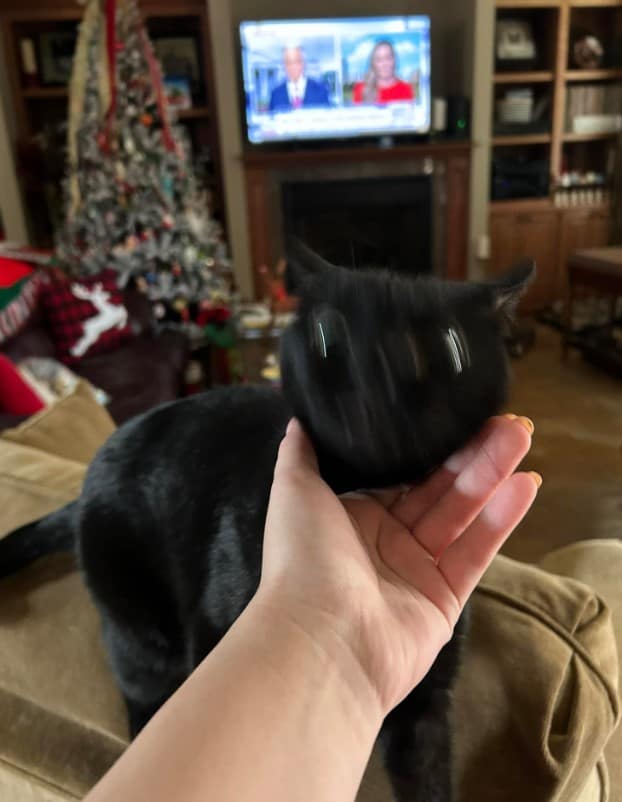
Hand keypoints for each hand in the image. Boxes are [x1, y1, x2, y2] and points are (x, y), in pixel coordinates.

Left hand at [256, 416, 538, 716]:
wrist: (321, 639)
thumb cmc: (303, 558)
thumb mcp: (293, 492)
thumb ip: (300, 454)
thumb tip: (300, 419)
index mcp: (354, 515)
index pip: (401, 475)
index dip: (431, 448)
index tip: (458, 417)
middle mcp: (387, 540)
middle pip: (438, 489)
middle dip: (471, 454)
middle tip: (504, 421)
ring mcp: (418, 570)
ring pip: (462, 514)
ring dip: (492, 475)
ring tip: (520, 434)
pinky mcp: (445, 599)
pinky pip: (476, 551)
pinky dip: (502, 519)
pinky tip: (525, 483)